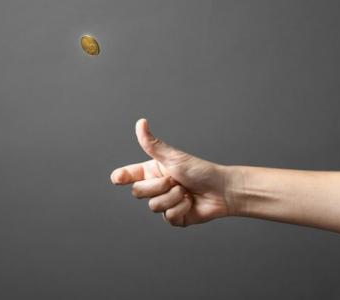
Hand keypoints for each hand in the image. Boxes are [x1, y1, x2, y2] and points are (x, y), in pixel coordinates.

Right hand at [110, 119, 231, 226]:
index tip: (118, 178)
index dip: (121, 177)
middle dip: (158, 186)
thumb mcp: (174, 157)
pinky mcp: (174, 218)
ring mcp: (164, 204)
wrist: (221, 190)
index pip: (129, 175)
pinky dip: (182, 208)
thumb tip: (141, 123)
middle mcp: (156, 188)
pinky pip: (168, 217)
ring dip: (174, 197)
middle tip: (175, 180)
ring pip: (153, 206)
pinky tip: (191, 203)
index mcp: (153, 172)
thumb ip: (153, 145)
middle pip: (138, 192)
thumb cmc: (200, 170)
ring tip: (186, 191)